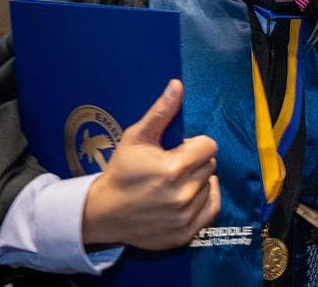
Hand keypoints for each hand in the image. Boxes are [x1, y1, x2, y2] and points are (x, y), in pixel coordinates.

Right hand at [82, 79, 219, 249]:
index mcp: (173, 169)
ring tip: (173, 182)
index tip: (178, 148)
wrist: (105, 212)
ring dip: (197, 181)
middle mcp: (183, 194)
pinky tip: (188, 194)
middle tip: (172, 165)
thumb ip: (161, 111)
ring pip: (210, 185)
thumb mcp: (136, 137)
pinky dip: (205, 199)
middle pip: (210, 165)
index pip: (209, 146)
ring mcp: (185, 216)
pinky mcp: (185, 232)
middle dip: (195, 161)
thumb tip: (178, 85)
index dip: (194, 144)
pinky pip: (212, 208)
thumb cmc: (121, 171)